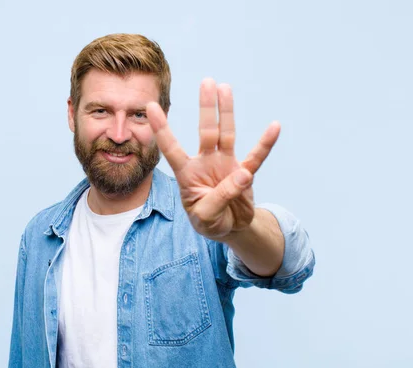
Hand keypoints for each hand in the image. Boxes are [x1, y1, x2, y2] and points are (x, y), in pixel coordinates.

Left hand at [146, 78, 279, 240]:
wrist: (229, 229)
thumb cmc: (209, 222)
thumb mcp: (206, 217)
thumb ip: (220, 197)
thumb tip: (243, 173)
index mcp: (187, 174)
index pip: (172, 148)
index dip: (162, 129)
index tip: (150, 107)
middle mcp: (205, 164)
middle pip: (206, 131)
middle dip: (206, 108)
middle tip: (206, 81)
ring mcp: (225, 166)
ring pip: (226, 134)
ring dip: (227, 112)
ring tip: (225, 87)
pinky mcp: (245, 174)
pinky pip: (256, 156)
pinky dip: (266, 143)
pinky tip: (274, 126)